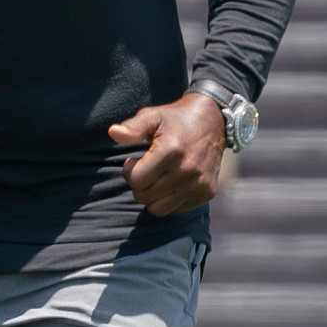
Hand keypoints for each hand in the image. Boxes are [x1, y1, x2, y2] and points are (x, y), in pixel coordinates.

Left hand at [108, 93, 226, 216]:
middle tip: (147, 169)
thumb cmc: (175, 119)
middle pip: (144, 196)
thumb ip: (132, 127)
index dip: (129, 171)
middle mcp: (186, 171)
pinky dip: (169, 200)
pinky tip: (172, 183)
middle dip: (139, 184)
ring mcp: (198, 184)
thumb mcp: (152, 116)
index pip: (135, 180)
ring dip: (152, 196)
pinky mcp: (207, 193)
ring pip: (158, 209)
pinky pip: (176, 210)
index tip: (135, 161)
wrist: (213, 122)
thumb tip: (113, 133)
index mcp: (170, 151)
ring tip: (157, 178)